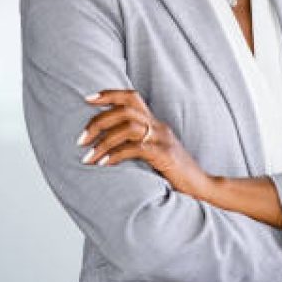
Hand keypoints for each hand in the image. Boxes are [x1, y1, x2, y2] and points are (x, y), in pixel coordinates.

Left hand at [78, 89, 213, 199]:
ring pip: (127, 127)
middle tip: (80, 139)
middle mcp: (158, 126)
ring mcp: (162, 139)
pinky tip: (103, 164)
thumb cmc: (174, 173)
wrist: (202, 186)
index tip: (87, 98)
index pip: (131, 96)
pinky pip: (135, 148)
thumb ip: (137, 144)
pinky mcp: (164, 154)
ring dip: (103, 141)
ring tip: (87, 156)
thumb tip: (106, 144)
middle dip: (98, 122)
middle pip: (124, 110)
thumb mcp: (154, 153)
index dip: (108, 94)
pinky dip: (115, 155)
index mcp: (155, 122)